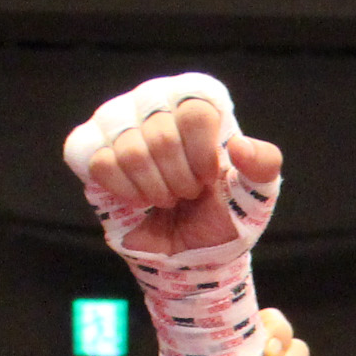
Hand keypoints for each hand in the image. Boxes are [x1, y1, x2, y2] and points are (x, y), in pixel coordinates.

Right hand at [79, 96, 286, 259]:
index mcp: (198, 102)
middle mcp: (156, 101)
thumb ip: (264, 165)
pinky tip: (138, 199)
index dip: (203, 154)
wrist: (193, 254)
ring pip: (129, 149)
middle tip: (186, 193)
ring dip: (154, 188)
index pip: (195, 111)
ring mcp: (120, 121)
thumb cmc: (223, 214)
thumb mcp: (256, 194)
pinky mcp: (91, 147)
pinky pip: (101, 163)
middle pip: (162, 134)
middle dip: (180, 180)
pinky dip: (125, 191)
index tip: (209, 177)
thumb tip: (238, 146)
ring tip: (165, 197)